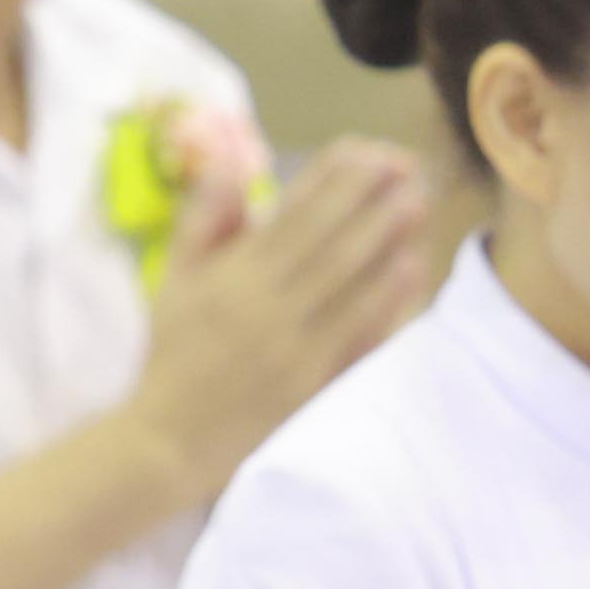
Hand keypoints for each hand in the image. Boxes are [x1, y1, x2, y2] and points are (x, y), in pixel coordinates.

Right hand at [118, 137, 433, 497]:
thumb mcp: (173, 279)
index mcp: (232, 277)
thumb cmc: (174, 352)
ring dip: (388, 239)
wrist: (172, 440)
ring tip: (418, 201)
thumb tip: (230, 158)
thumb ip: (204, 219)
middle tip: (406, 163)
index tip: (364, 148)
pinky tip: (413, 268)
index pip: (291, 213)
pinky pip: (359, 335)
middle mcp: (266, 307)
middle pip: (329, 240)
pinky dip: (388, 301)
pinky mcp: (315, 385)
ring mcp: (295, 348)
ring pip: (350, 283)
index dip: (331, 177)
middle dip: (369, 197)